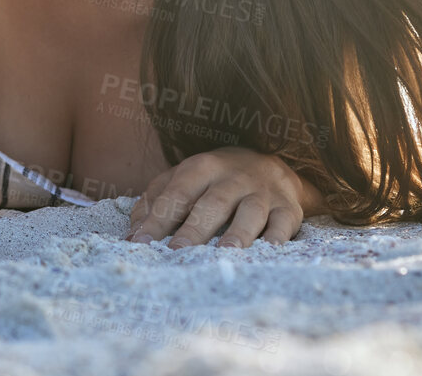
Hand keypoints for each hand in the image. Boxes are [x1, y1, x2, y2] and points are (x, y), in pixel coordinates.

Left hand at [125, 147, 319, 247]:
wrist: (270, 166)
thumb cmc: (214, 179)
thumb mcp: (181, 179)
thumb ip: (154, 201)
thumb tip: (133, 234)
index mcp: (201, 168)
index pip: (176, 195)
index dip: (157, 220)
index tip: (139, 243)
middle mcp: (233, 178)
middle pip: (211, 204)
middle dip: (193, 230)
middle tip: (176, 253)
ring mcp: (262, 193)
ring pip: (250, 213)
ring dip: (236, 235)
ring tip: (222, 256)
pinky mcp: (288, 209)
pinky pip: (282, 224)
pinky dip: (276, 239)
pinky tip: (266, 253)